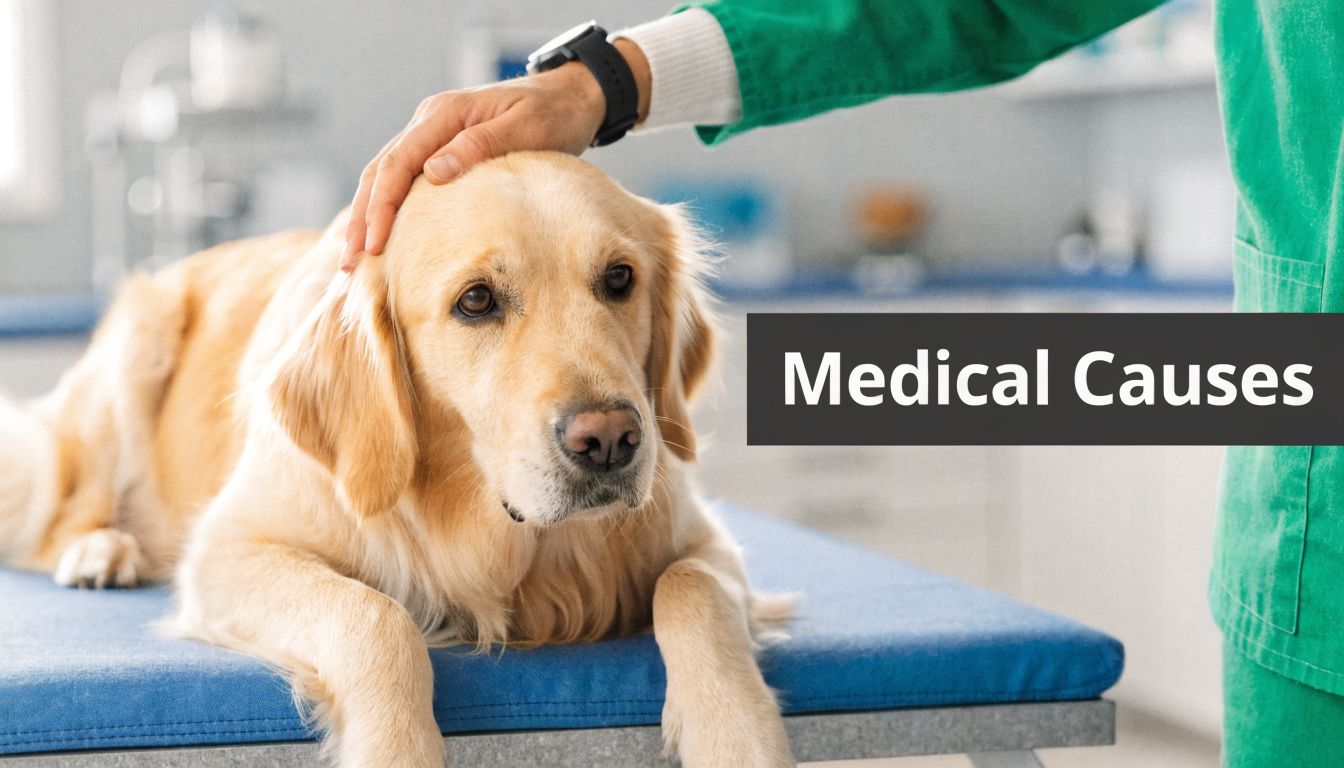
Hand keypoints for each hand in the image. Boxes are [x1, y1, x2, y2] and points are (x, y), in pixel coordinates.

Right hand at [342, 40, 650, 269]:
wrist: (570, 97)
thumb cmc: (553, 114)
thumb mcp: (524, 128)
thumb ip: (478, 147)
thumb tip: (433, 172)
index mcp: (443, 114)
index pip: (397, 163)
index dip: (380, 207)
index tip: (373, 245)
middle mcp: (430, 121)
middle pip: (380, 171)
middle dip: (362, 219)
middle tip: (349, 264)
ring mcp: (433, 133)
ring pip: (385, 175)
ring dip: (367, 216)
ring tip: (355, 257)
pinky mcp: (442, 148)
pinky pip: (404, 178)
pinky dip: (387, 206)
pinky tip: (382, 234)